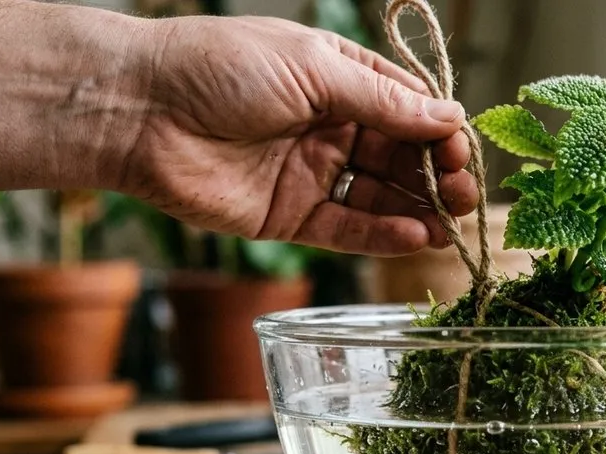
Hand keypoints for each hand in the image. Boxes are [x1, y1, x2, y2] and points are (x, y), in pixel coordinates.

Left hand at [123, 16, 477, 255]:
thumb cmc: (219, 67)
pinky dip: (381, 234)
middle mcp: (330, 126)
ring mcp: (310, 173)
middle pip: (399, 156)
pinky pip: (345, 229)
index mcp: (338, 80)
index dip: (438, 131)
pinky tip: (414, 234)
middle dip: (436, 176)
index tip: (461, 151)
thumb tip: (449, 116)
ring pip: (379, 197)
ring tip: (451, 223)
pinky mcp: (288, 217)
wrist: (139, 111)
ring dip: (419, 209)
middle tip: (466, 195)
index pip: (407, 108)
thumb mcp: (313, 69)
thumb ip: (383, 101)